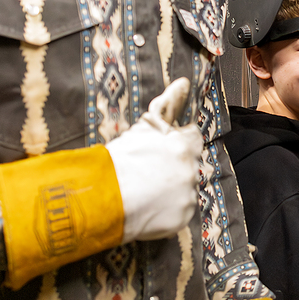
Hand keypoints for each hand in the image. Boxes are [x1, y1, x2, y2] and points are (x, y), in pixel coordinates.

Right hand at [106, 77, 202, 243]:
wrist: (105, 196)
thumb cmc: (121, 158)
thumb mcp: (145, 125)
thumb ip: (168, 103)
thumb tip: (184, 82)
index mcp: (184, 145)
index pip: (193, 138)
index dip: (178, 141)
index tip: (164, 149)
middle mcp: (192, 169)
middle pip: (190, 164)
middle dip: (175, 167)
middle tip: (151, 172)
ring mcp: (189, 195)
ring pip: (186, 189)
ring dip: (172, 189)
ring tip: (147, 191)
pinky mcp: (183, 217)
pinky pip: (181, 212)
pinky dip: (169, 210)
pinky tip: (150, 207)